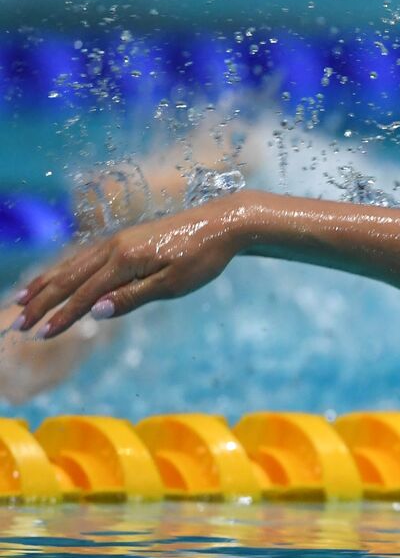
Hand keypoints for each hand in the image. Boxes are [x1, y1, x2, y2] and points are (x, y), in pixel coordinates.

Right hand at [10, 192, 254, 339]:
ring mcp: (117, 241)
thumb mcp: (172, 285)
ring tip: (23, 299)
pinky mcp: (125, 240)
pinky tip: (59, 277)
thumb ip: (132, 298)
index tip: (40, 334)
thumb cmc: (202, 258)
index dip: (62, 316)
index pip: (85, 295)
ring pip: (73, 265)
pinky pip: (86, 257)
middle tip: (18, 324)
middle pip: (69, 278)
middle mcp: (113, 248)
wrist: (222, 223)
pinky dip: (65, 269)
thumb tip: (95, 311)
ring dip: (46, 284)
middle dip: (42, 302)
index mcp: (124, 261)